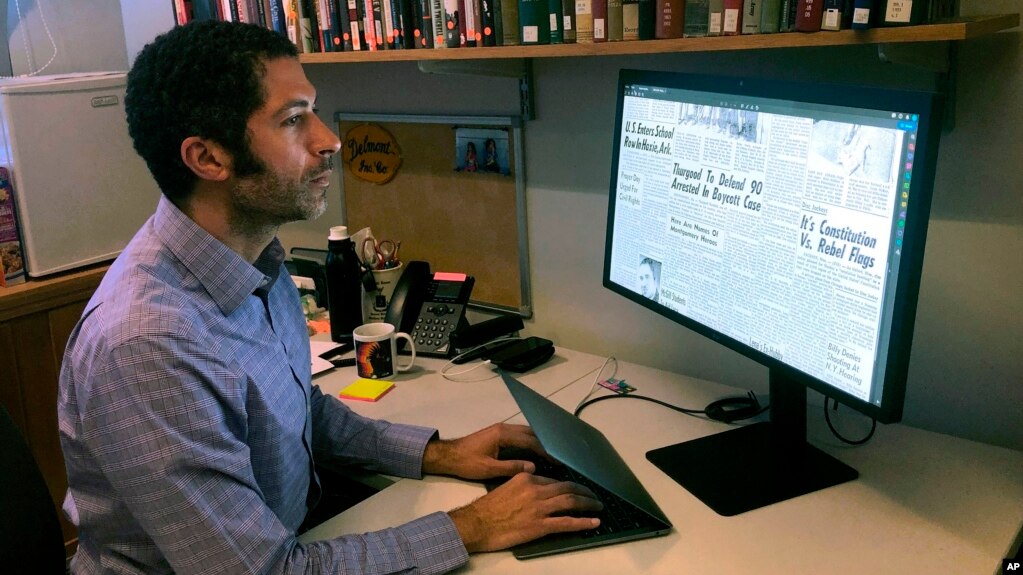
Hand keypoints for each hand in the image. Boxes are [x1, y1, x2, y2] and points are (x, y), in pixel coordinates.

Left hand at [422, 423, 547, 479]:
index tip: (558, 461)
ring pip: (526, 432)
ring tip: (552, 454)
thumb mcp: (489, 469)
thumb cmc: (467, 463)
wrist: (448, 456)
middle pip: (531, 433)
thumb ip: (511, 467)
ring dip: (539, 442)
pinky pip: (520, 435)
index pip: (530, 441)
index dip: (546, 451)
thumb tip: (533, 467)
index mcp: (503, 435)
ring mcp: (501, 429)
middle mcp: (504, 428)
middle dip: (546, 444)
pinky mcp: (499, 433)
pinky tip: (537, 452)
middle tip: (559, 457)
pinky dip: (530, 442)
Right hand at [448, 472, 602, 552]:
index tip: (576, 488)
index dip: (568, 485)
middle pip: (567, 487)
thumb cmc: (488, 508)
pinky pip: (567, 522)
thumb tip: (537, 486)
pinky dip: (583, 522)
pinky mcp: (540, 525)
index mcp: (526, 478)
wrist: (476, 524)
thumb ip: (523, 484)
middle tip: (594, 494)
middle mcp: (535, 490)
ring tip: (598, 505)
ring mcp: (539, 508)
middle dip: (584, 491)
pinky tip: (593, 522)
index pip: (554, 480)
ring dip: (588, 503)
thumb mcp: (506, 487)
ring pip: (570, 501)